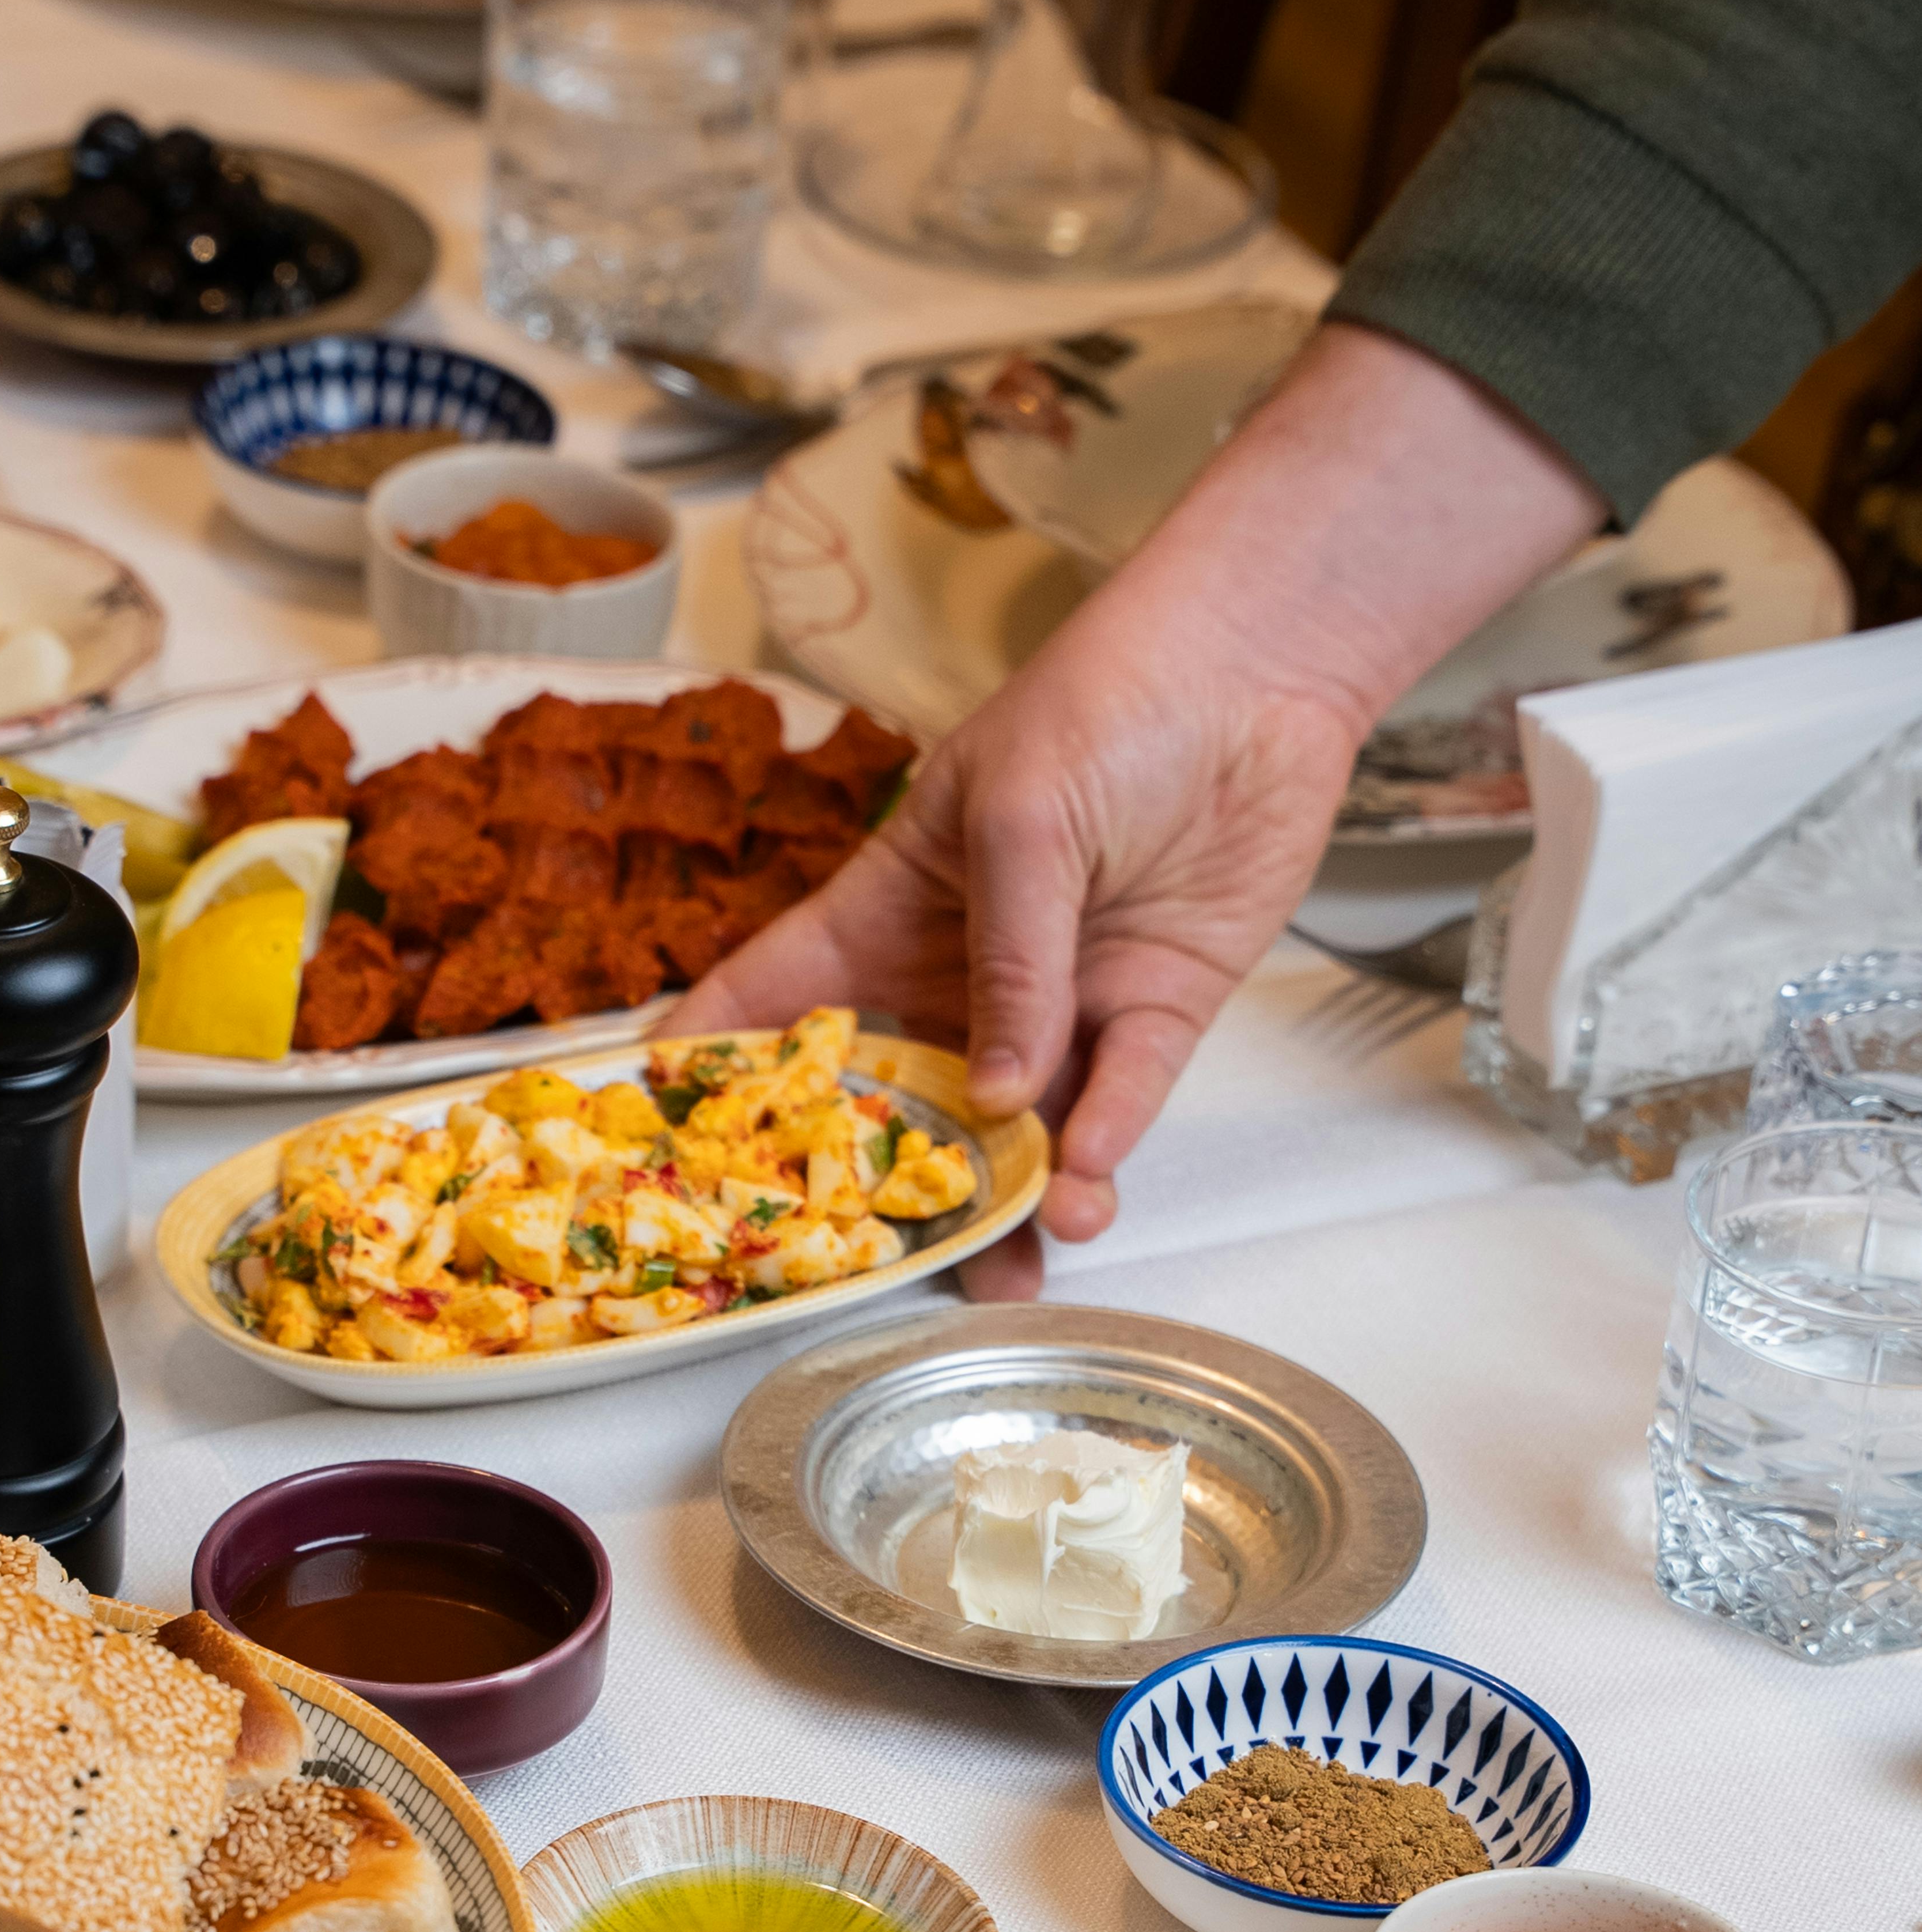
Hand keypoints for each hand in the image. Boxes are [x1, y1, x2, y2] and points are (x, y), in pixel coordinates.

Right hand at [674, 326, 1603, 1294]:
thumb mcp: (1020, 819)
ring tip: (1022, 1250)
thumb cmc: (1109, 699)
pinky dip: (1106, 1137)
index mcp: (893, 906)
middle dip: (889, 1184)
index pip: (787, 993)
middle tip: (879, 1264)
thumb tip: (990, 1096)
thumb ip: (1007, 961)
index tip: (674, 1142)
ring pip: (1022, 1126)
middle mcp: (966, 971)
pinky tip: (1090, 1171)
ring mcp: (1062, 997)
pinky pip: (1121, 1093)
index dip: (727, 1064)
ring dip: (1017, 1194)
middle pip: (906, 1099)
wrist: (1257, 667)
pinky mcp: (1154, 1007)